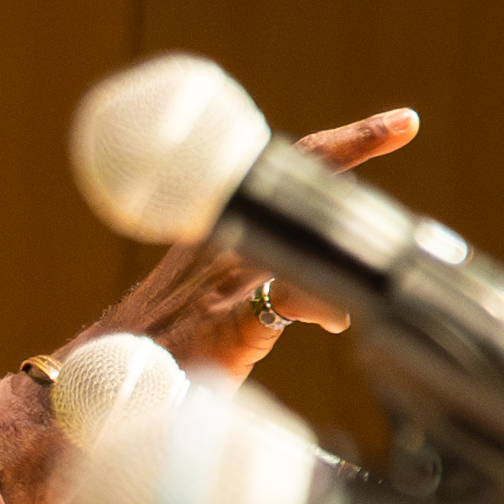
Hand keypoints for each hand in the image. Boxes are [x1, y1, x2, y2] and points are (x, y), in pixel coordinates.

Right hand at [76, 107, 422, 378]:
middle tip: (403, 122)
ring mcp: (226, 280)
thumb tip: (320, 285)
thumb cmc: (158, 343)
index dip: (342, 142)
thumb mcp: (209, 292)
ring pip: (293, 230)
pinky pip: (280, 302)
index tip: (397, 123)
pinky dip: (317, 305)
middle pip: (293, 177)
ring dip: (343, 227)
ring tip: (394, 227)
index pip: (282, 167)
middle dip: (352, 144)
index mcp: (221, 225)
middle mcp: (225, 239)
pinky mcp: (226, 327)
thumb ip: (257, 276)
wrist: (101, 380)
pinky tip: (340, 319)